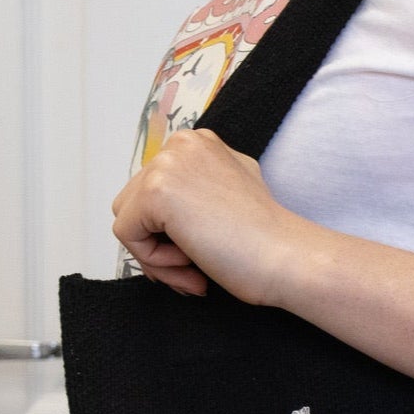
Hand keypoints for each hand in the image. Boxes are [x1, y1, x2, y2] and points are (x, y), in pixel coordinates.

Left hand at [110, 127, 309, 304]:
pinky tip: (192, 265)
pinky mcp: (155, 192)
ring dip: (156, 256)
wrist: (285, 256)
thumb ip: (198, 188)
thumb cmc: (265, 238)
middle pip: (135, 203)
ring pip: (128, 220)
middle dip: (159, 244)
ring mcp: (167, 165)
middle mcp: (180, 145)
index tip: (198, 256)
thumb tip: (166, 212)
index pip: (154, 190)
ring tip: (194, 271)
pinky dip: (153, 261)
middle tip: (195, 271)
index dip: (168, 231)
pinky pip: (127, 236)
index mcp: (197, 142)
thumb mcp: (231, 192)